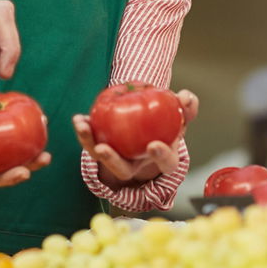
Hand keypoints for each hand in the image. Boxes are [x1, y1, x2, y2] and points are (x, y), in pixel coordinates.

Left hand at [74, 89, 198, 185]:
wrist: (149, 126)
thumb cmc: (167, 122)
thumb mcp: (179, 115)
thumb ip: (186, 107)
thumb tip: (186, 97)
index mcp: (163, 160)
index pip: (165, 162)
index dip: (160, 156)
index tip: (153, 145)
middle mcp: (138, 166)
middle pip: (124, 170)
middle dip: (112, 162)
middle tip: (102, 149)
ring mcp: (119, 162)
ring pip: (102, 160)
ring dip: (89, 144)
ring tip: (83, 126)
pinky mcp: (104, 154)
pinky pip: (92, 145)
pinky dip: (85, 133)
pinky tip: (80, 119)